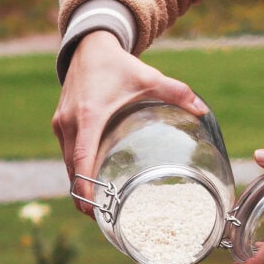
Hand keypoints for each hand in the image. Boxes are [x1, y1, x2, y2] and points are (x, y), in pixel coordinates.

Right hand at [52, 31, 209, 211]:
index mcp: (90, 116)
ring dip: (80, 185)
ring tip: (99, 208)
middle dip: (84, 196)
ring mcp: (61, 124)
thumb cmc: (118, 64)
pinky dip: (76, 170)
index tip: (93, 208)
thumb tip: (203, 110)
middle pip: (72, 169)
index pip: (82, 159)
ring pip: (67, 164)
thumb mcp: (148, 76)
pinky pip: (66, 154)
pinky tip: (92, 183)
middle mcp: (70, 123)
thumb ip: (176, 92)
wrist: (88, 45)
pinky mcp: (59, 123)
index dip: (86, 186)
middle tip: (104, 218)